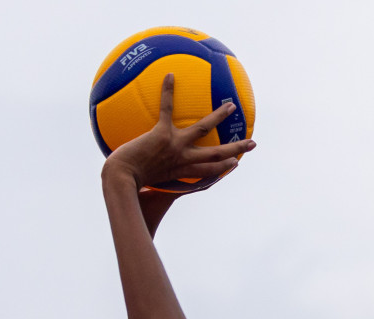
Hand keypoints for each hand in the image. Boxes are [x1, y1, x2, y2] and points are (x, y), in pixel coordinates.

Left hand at [103, 74, 255, 188]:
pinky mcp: (161, 134)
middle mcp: (182, 159)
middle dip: (235, 149)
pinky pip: (167, 108)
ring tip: (231, 106)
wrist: (121, 180)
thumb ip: (145, 183)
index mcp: (181, 172)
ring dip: (218, 117)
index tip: (234, 164)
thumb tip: (138, 182)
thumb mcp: (142, 187)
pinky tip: (170, 75)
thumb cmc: (126, 185)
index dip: (223, 168)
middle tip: (251, 144)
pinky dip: (168, 91)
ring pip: (203, 129)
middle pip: (216, 155)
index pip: (208, 171)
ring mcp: (175, 146)